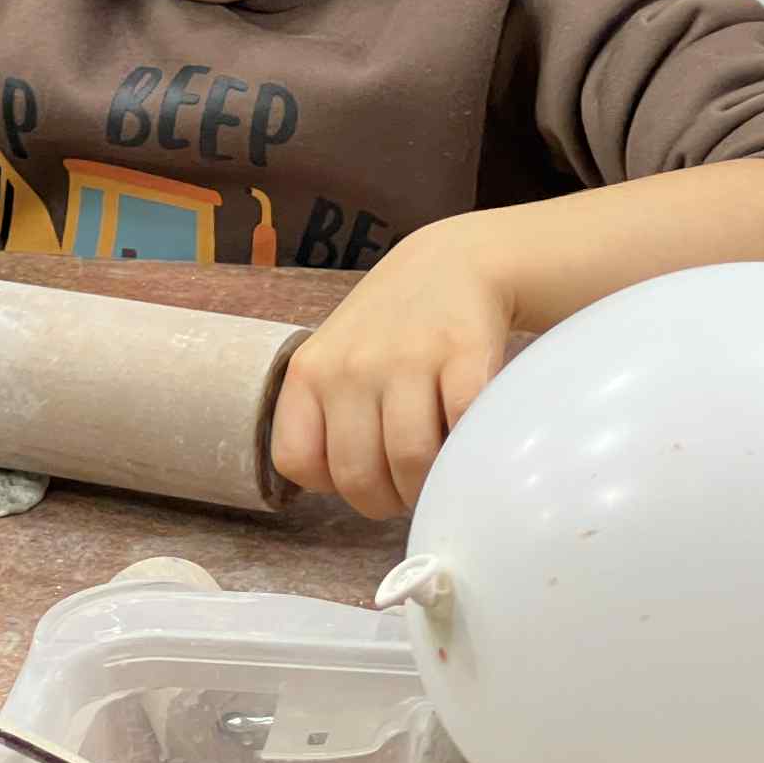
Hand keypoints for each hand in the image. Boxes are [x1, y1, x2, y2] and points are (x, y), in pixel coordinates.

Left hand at [270, 214, 514, 518]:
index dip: (333, 483)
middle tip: (409, 485)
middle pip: (358, 477)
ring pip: (411, 464)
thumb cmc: (390, 328)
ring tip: (439, 468)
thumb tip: (351, 491)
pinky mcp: (464, 353)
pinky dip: (467, 449)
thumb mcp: (335, 358)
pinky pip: (461, 429)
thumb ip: (329, 417)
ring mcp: (408, 357)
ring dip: (429, 485)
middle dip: (388, 499)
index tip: (364, 473)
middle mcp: (352, 364)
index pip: (296, 461)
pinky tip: (466, 438)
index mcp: (310, 371)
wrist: (452, 262)